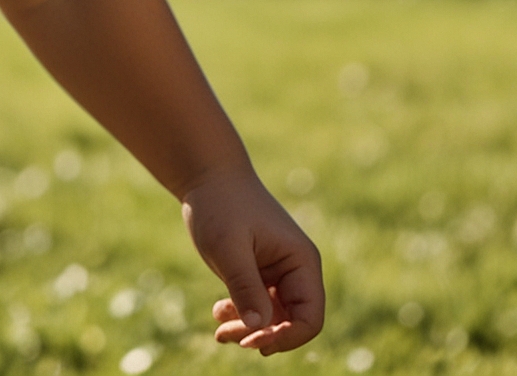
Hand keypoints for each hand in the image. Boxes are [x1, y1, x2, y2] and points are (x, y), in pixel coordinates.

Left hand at [182, 169, 324, 354]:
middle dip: (262, 335)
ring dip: (248, 329)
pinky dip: (240, 314)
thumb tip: (259, 328)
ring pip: (272, 317)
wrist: (207, 176)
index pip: (310, 317)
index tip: (252, 340)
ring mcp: (276, 272)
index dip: (287, 337)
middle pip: (291, 322)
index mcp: (301, 262)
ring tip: (219, 332)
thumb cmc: (220, 205)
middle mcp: (295, 270)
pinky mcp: (257, 272)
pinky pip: (257, 305)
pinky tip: (218, 313)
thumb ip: (245, 286)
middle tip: (228, 337)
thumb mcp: (228, 247)